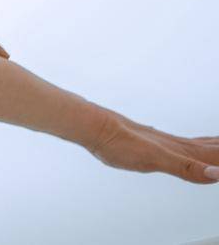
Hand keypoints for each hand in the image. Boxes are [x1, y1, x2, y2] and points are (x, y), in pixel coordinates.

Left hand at [86, 110, 218, 183]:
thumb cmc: (120, 143)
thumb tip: (218, 174)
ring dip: (218, 148)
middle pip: (214, 149)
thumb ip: (187, 168)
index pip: (217, 157)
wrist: (95, 128)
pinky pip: (185, 146)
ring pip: (202, 145)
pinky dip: (199, 147)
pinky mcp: (155, 143)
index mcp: (183, 151)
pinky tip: (192, 148)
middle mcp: (179, 145)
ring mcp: (167, 143)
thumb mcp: (156, 160)